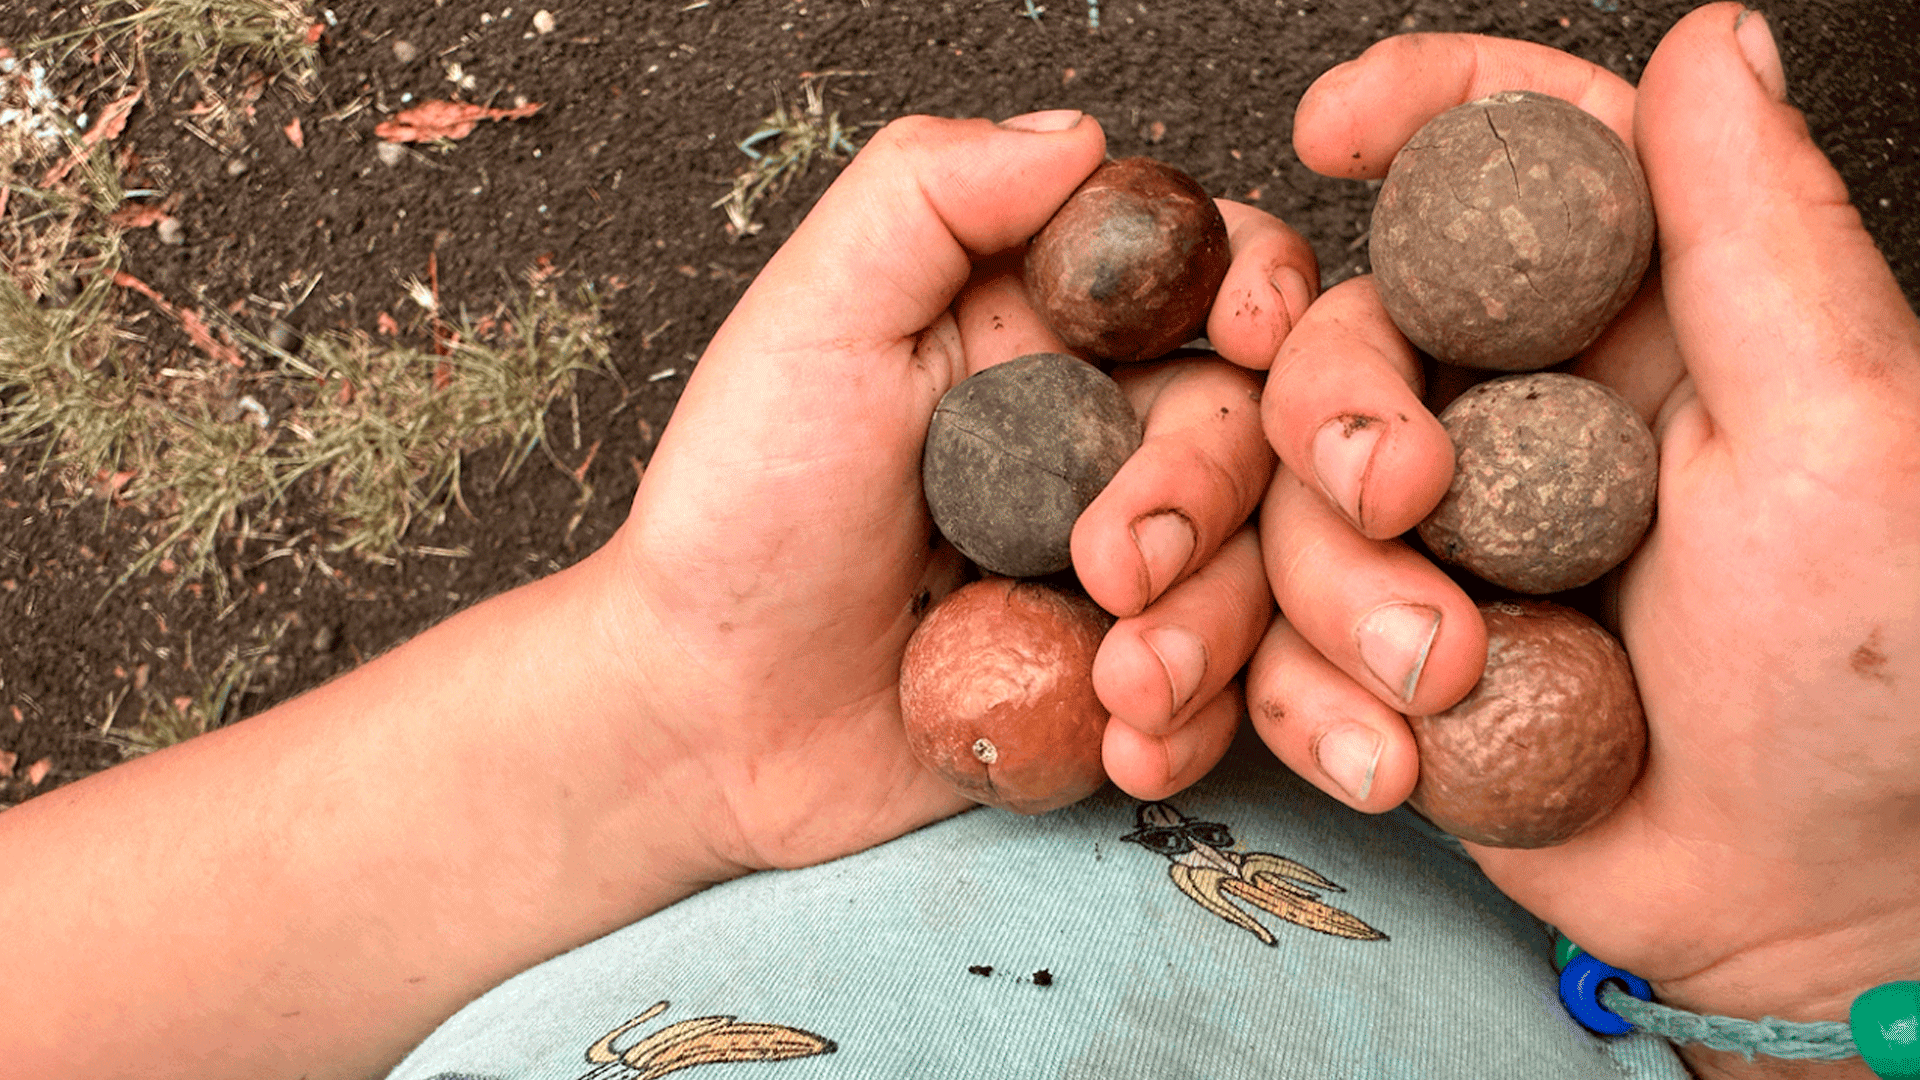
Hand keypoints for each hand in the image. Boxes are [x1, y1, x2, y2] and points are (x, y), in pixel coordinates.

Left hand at [605, 110, 1318, 875]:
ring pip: (1260, 567)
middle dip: (1205, 498)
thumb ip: (928, 200)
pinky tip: (1124, 742)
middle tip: (1112, 568)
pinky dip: (1194, 723)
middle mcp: (1098, 437)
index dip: (1260, 289)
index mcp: (1043, 328)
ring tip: (1119, 684)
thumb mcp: (811, 325)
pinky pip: (1224, 691)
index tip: (1246, 333)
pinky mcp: (1121, 678)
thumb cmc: (739, 517)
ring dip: (1210, 630)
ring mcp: (1122, 568)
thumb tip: (1078, 136)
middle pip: (1257, 428)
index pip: (1211, 269)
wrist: (706, 723)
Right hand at [1247, 6, 1919, 1075]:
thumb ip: (1757, 230)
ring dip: (1322, 606)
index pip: (1510, 164)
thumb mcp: (1841, 433)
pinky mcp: (1381, 656)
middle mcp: (1519, 418)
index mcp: (1635, 329)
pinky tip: (1377, 761)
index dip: (1415, 110)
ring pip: (1285, 510)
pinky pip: (1273, 645)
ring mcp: (1439, 545)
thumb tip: (1718, 38)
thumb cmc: (1875, 681)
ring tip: (1422, 699)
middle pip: (1342, 347)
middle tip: (1395, 507)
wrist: (1813, 910)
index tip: (1328, 124)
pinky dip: (1293, 705)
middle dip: (1332, 425)